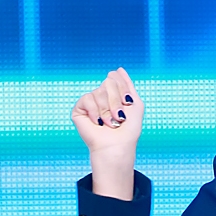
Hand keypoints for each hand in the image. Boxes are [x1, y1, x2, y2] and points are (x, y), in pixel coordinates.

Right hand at [72, 68, 141, 197]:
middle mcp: (101, 96)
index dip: (123, 91)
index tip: (127, 105)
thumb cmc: (128, 130)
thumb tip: (118, 69)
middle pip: (108, 82)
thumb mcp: (136, 104)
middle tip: (119, 118)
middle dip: (116, 101)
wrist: (117, 146)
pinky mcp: (79, 109)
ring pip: (99, 92)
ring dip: (108, 110)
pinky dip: (95, 112)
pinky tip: (98, 123)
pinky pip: (87, 99)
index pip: (115, 78)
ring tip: (110, 124)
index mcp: (113, 94)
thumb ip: (128, 85)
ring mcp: (90, 102)